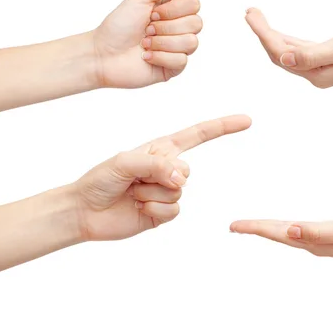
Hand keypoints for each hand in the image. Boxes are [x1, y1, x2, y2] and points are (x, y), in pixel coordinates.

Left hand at [74, 115, 251, 240]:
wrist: (85, 211)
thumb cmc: (101, 179)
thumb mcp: (124, 161)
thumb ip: (156, 164)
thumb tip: (181, 178)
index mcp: (161, 148)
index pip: (198, 134)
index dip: (223, 127)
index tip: (246, 121)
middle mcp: (168, 167)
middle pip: (187, 170)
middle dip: (161, 175)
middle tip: (136, 179)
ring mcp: (167, 190)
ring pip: (179, 191)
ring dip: (152, 193)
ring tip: (132, 193)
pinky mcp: (164, 212)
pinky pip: (174, 210)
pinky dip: (154, 209)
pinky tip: (138, 207)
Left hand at [92, 0, 201, 88]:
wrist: (102, 54)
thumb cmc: (118, 25)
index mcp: (173, 10)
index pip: (194, 4)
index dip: (173, 9)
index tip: (151, 13)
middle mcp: (179, 28)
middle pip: (196, 23)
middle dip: (166, 26)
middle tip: (147, 29)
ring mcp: (177, 49)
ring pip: (191, 42)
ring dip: (162, 42)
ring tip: (145, 44)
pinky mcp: (173, 68)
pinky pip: (181, 61)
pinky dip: (160, 57)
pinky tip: (146, 57)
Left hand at [230, 214, 332, 263]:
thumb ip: (319, 231)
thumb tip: (290, 231)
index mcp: (315, 242)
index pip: (278, 233)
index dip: (255, 228)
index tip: (233, 226)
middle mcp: (314, 245)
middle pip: (278, 236)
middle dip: (256, 230)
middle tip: (234, 227)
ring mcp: (323, 243)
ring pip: (287, 236)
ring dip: (269, 230)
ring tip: (253, 226)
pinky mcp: (331, 238)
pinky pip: (300, 233)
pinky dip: (286, 229)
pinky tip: (286, 228)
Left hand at [245, 8, 332, 88]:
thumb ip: (312, 55)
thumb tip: (284, 58)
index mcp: (316, 74)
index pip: (280, 53)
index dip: (262, 34)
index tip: (250, 14)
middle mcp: (316, 74)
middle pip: (279, 53)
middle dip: (262, 33)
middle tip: (249, 11)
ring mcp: (322, 67)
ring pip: (287, 51)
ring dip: (271, 35)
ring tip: (256, 16)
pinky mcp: (329, 59)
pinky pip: (299, 49)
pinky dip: (286, 38)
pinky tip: (278, 32)